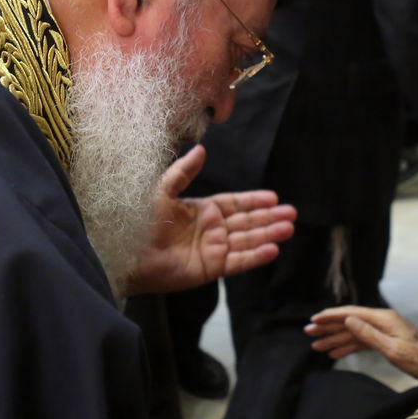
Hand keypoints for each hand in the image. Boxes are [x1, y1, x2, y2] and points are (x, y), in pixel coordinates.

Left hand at [125, 145, 296, 295]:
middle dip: (269, 218)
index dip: (254, 201)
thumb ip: (184, 172)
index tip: (274, 197)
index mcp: (201, 211)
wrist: (125, 253)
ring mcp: (212, 250)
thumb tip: (201, 149)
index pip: (235, 204)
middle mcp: (211, 230)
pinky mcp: (210, 269)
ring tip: (289, 228)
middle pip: (246, 223)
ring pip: (246, 241)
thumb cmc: (138, 221)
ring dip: (268, 234)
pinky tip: (273, 249)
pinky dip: (255, 256)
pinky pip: (237, 262)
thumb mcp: (162, 190)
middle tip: (292, 213)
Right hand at [305, 305, 417, 381]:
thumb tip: (349, 320)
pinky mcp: (384, 341)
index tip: (314, 319)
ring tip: (316, 346)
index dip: (331, 316)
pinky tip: (335, 354)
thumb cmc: (417, 358)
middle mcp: (381, 321)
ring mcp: (383, 331)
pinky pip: (361, 342)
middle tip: (308, 332)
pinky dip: (348, 347)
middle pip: (350, 321)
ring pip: (353, 333)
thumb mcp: (392, 348)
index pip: (351, 313)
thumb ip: (369, 334)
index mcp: (383, 318)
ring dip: (335, 339)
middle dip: (328, 327)